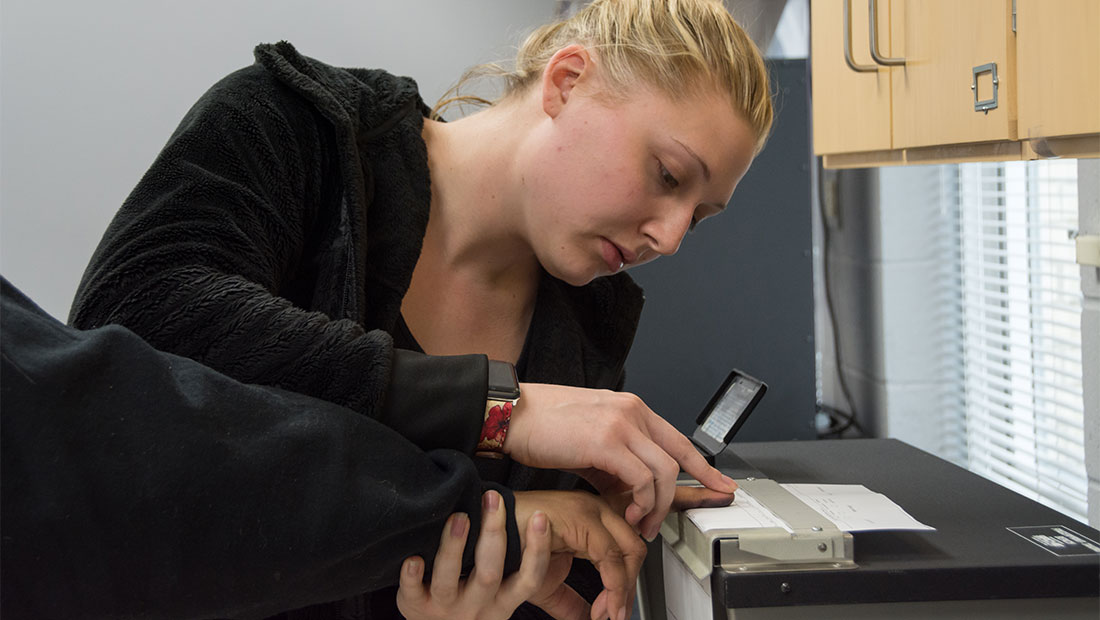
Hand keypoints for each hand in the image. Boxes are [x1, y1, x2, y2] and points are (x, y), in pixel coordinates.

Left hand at [397, 490, 552, 619]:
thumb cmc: (473, 602)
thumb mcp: (501, 597)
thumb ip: (522, 571)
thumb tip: (551, 526)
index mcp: (503, 602)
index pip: (529, 579)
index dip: (537, 551)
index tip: (541, 517)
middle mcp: (478, 608)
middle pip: (489, 575)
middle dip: (493, 534)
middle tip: (494, 499)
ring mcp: (446, 609)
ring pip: (449, 581)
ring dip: (453, 547)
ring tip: (458, 517)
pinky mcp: (416, 608)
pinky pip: (412, 593)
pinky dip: (411, 577)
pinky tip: (413, 558)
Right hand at [504, 383, 737, 539]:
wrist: (510, 414)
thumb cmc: (543, 427)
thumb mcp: (591, 442)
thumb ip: (617, 464)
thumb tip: (632, 494)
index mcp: (631, 409)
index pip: (679, 440)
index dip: (703, 467)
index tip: (721, 485)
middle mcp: (632, 411)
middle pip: (678, 459)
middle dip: (680, 497)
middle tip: (663, 522)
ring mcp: (621, 424)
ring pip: (664, 472)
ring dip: (656, 506)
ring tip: (639, 524)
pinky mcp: (606, 441)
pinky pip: (641, 479)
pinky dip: (640, 503)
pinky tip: (627, 514)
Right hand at [515, 490, 647, 619]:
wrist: (480, 535)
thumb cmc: (508, 549)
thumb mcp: (547, 583)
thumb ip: (572, 602)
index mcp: (590, 520)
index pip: (627, 550)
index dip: (625, 585)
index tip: (611, 612)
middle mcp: (595, 510)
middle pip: (635, 549)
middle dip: (628, 589)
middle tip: (614, 615)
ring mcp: (589, 509)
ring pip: (630, 552)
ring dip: (623, 591)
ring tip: (608, 614)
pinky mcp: (580, 517)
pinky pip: (610, 555)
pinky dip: (614, 586)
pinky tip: (602, 605)